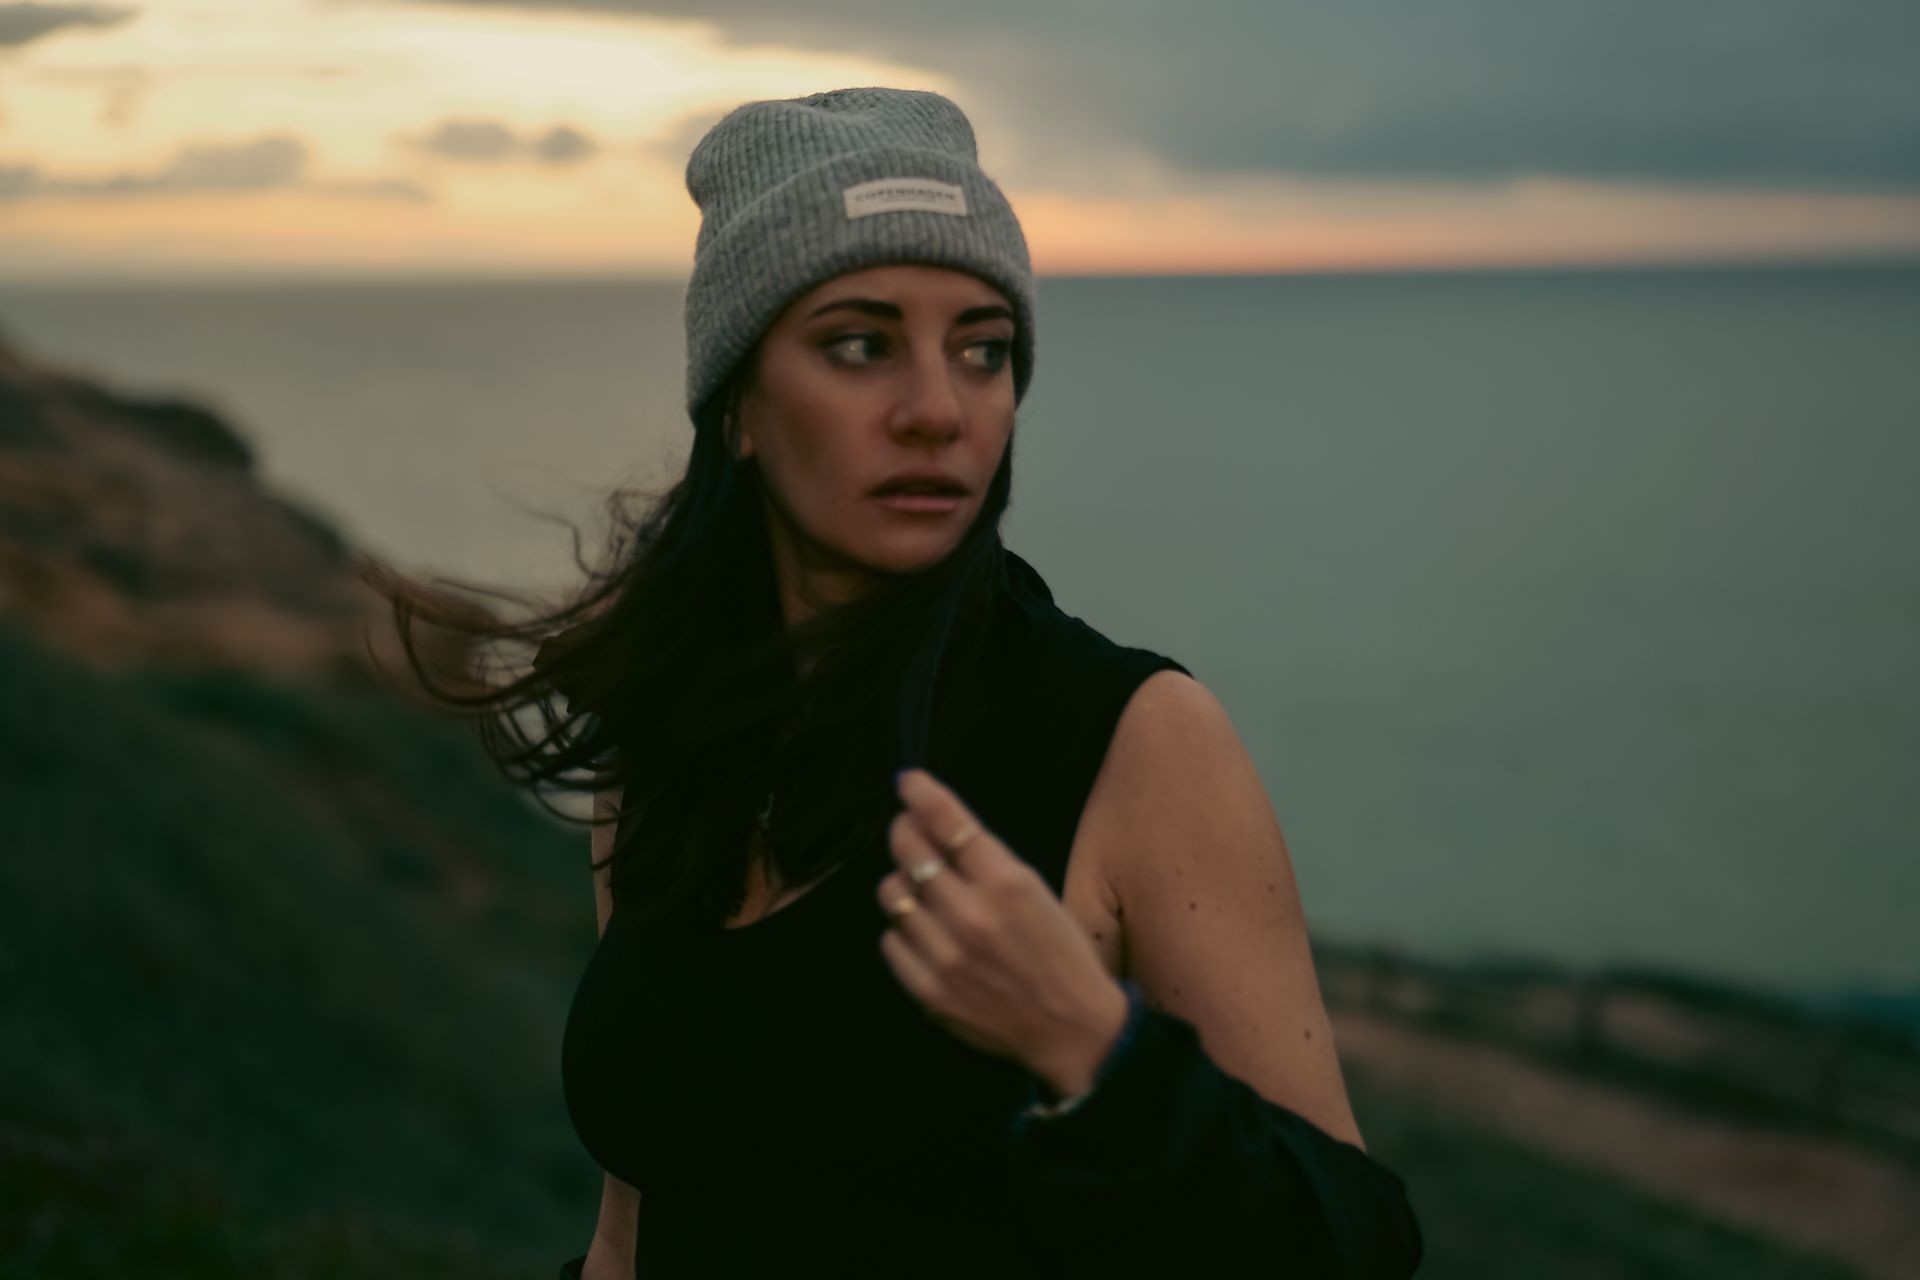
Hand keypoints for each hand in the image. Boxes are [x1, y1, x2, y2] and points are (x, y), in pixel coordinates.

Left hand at [876, 768, 1129, 1094]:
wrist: (1073, 1029)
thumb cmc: (1060, 953)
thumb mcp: (1036, 890)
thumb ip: (987, 859)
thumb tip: (937, 824)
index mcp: (1006, 882)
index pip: (948, 821)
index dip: (922, 794)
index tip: (907, 781)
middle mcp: (971, 915)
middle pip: (910, 850)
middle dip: (904, 830)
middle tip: (907, 829)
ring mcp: (945, 954)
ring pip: (892, 894)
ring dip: (902, 884)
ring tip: (923, 891)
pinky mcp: (928, 989)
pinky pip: (890, 940)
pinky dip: (903, 931)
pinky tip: (927, 934)